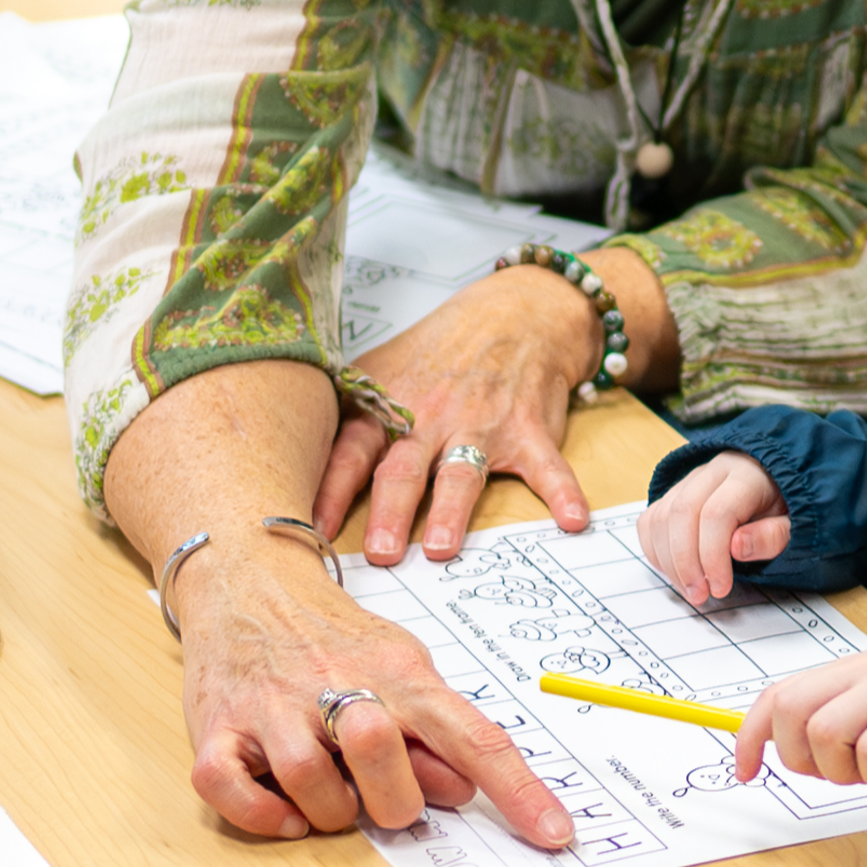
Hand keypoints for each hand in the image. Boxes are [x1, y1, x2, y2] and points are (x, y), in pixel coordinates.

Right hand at [168, 533, 576, 850]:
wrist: (245, 576)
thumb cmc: (332, 636)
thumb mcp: (398, 666)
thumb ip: (433, 732)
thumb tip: (463, 790)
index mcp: (397, 674)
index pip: (471, 736)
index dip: (517, 790)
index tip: (555, 836)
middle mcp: (334, 683)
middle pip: (382, 759)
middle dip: (393, 802)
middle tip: (382, 793)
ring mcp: (271, 705)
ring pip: (310, 782)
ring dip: (330, 813)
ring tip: (331, 795)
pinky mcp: (216, 725)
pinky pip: (228, 789)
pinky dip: (261, 816)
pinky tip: (285, 812)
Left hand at [316, 266, 598, 563]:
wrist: (513, 313)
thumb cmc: (438, 354)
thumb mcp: (381, 371)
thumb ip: (346, 417)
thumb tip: (295, 460)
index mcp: (387, 407)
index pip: (350, 453)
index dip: (330, 491)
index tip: (312, 529)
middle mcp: (430, 418)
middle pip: (403, 469)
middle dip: (389, 512)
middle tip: (379, 553)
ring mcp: (481, 425)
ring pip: (461, 472)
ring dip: (452, 511)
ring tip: (441, 548)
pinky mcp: (527, 432)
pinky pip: (547, 468)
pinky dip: (563, 493)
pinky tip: (571, 521)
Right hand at [637, 450, 791, 607]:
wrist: (777, 483)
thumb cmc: (786, 509)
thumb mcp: (796, 525)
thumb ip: (773, 536)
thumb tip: (736, 547)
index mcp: (746, 476)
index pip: (717, 513)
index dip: (713, 556)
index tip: (721, 588)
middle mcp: (712, 472)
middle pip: (682, 513)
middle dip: (685, 562)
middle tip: (699, 596)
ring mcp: (688, 481)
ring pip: (661, 516)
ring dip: (669, 561)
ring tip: (689, 590)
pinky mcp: (673, 494)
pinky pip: (651, 520)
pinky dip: (655, 550)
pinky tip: (675, 572)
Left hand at [735, 636, 866, 790]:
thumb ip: (836, 714)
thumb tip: (792, 752)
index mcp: (842, 671)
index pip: (777, 696)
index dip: (751, 735)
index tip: (745, 770)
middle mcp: (859, 674)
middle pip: (793, 713)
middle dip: (800, 757)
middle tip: (834, 771)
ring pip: (827, 734)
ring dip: (842, 770)